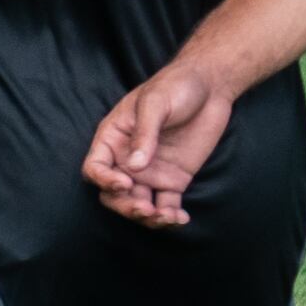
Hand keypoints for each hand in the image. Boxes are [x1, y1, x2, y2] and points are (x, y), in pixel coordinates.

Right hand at [85, 59, 234, 227]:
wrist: (209, 87)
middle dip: (125, 206)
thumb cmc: (175, 87)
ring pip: (139, 204)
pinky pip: (167, 205)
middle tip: (145, 208)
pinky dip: (171, 217)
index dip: (104, 180)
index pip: (95, 167)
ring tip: (166, 217)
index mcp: (113, 139)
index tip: (125, 183)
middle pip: (114, 194)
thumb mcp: (155, 103)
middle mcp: (127, 159)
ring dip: (148, 217)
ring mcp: (151, 171)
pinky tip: (181, 219)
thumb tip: (134, 166)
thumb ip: (144, 134)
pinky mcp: (175, 179)